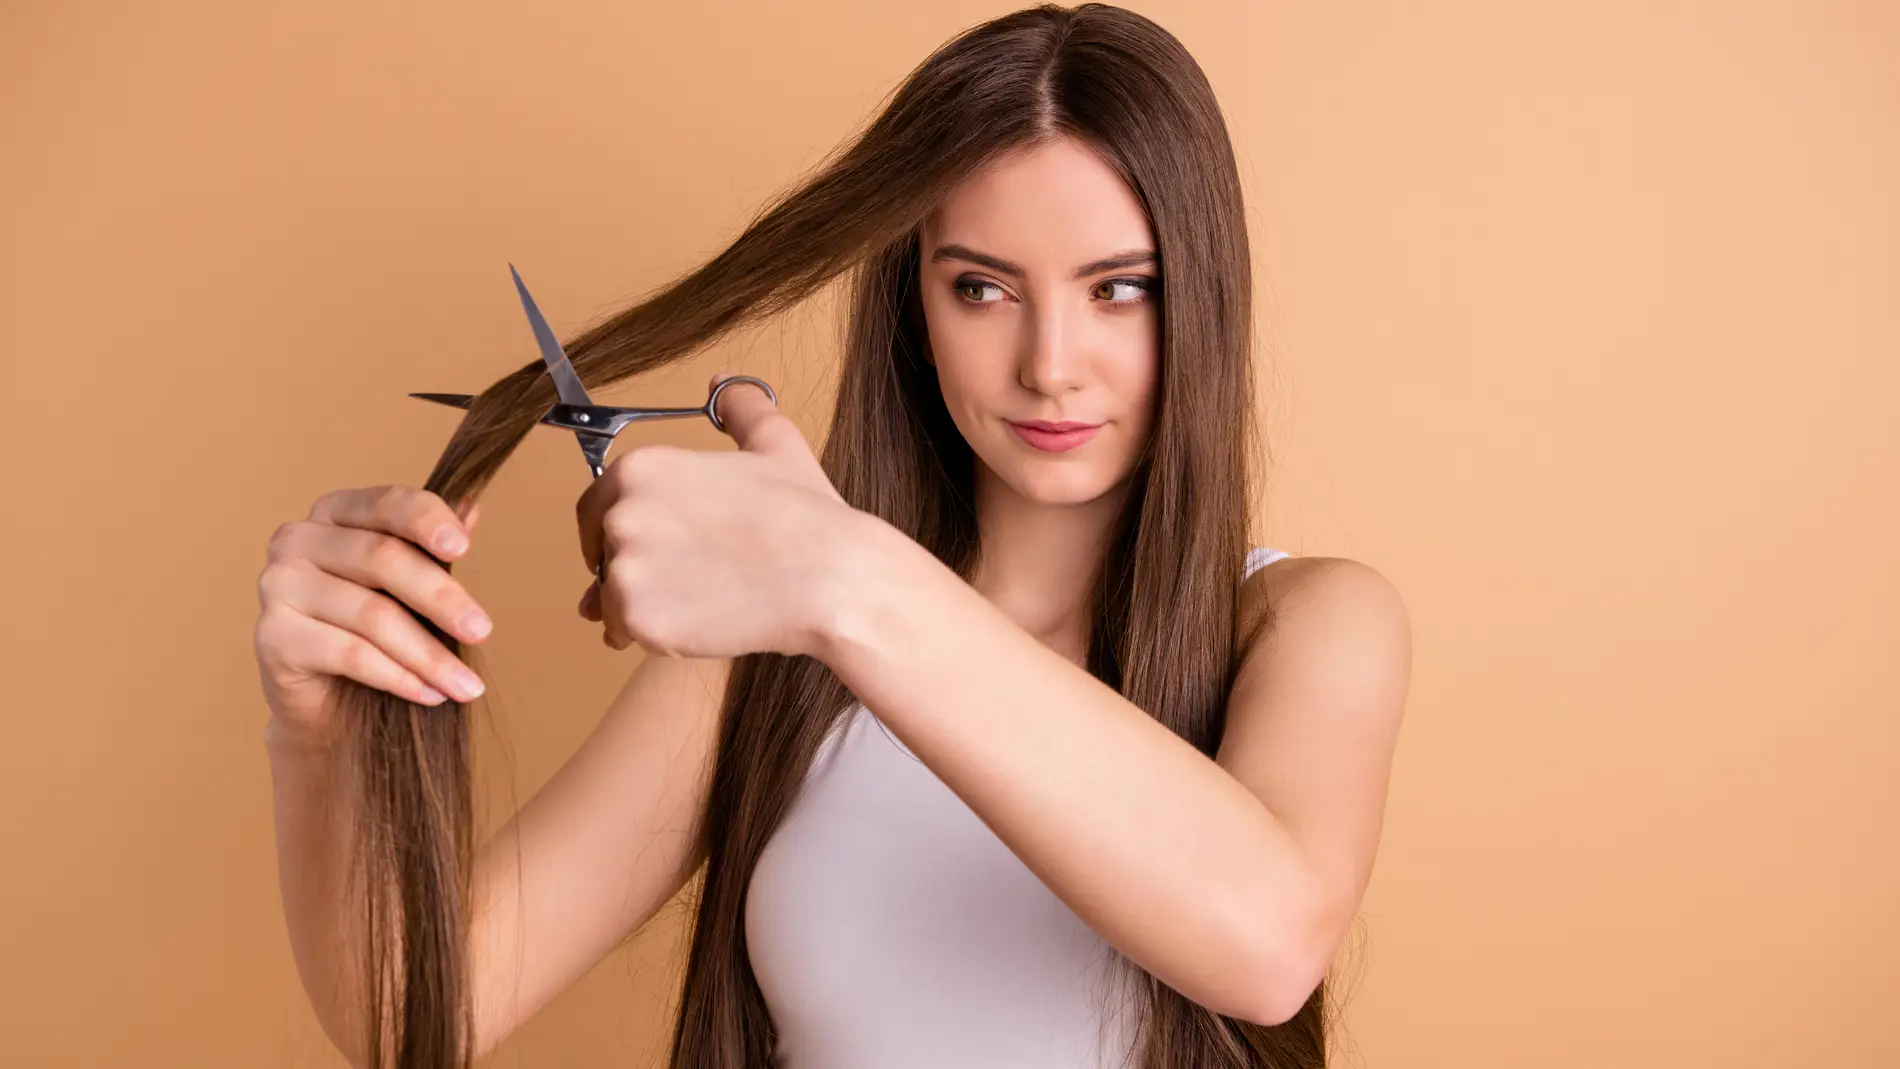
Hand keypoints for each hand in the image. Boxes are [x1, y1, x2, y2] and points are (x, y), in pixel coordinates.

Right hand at [254, 486, 491, 742]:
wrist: (323, 697)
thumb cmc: (370, 626)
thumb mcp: (408, 584)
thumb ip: (433, 547)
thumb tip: (472, 510)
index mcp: (334, 511)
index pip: (387, 504)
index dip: (427, 522)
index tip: (464, 549)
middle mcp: (298, 539)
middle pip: (382, 559)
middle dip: (441, 599)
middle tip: (482, 633)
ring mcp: (279, 586)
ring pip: (372, 614)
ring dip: (428, 654)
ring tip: (466, 685)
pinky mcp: (273, 636)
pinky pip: (350, 654)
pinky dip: (398, 677)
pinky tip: (430, 693)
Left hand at [574, 372, 860, 659]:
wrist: (829, 578)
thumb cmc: (805, 515)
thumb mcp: (774, 443)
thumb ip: (741, 408)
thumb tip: (723, 385)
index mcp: (642, 468)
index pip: (595, 507)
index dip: (618, 531)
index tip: (648, 547)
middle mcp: (622, 514)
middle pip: (603, 554)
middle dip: (633, 570)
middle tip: (686, 578)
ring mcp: (626, 568)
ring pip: (611, 598)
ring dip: (642, 606)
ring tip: (699, 602)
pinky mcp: (638, 617)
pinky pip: (623, 633)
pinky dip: (652, 636)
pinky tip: (697, 625)